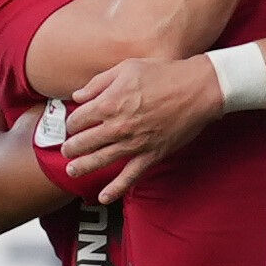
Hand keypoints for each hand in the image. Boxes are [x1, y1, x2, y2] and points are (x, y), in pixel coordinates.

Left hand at [56, 53, 228, 196]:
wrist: (198, 89)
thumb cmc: (164, 74)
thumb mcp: (126, 68)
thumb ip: (98, 83)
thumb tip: (77, 96)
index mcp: (109, 103)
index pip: (77, 119)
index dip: (71, 123)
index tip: (72, 125)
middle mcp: (117, 126)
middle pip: (83, 142)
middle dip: (71, 147)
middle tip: (67, 150)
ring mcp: (134, 143)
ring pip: (100, 160)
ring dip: (82, 167)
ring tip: (72, 170)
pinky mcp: (151, 155)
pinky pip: (130, 176)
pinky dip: (116, 188)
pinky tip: (104, 197)